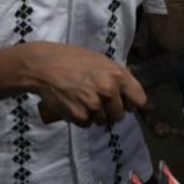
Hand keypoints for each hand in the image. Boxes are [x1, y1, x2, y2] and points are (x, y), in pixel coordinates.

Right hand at [29, 43, 147, 126]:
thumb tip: (129, 90)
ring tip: (82, 99)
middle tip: (97, 100)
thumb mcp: (100, 61)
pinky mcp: (80, 116)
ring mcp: (94, 105)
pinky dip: (81, 118)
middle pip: (120, 115)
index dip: (131, 103)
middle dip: (110, 111)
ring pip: (103, 121)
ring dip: (94, 115)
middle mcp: (108, 91)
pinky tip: (73, 104)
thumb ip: (116, 75)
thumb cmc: (72, 60)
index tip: (125, 103)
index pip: (139, 100)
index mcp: (117, 75)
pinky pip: (87, 124)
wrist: (44, 66)